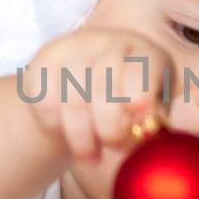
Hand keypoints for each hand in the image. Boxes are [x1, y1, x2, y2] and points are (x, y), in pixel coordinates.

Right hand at [22, 26, 175, 163]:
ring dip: (82, 138)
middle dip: (109, 130)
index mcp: (146, 53)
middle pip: (106, 88)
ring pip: (74, 100)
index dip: (140, 104)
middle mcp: (112, 42)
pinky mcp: (47, 58)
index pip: (143, 71)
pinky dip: (55, 125)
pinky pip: (46, 99)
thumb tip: (146, 134)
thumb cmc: (128, 107)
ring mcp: (77, 47)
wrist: (86, 93)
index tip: (137, 131)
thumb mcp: (150, 112)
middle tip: (112, 148)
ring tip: (90, 156)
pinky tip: (65, 133)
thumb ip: (152, 122)